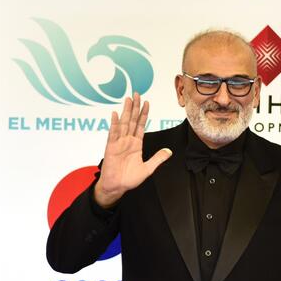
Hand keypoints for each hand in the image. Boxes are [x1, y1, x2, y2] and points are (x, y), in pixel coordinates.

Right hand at [94, 93, 171, 207]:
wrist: (117, 187)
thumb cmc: (129, 179)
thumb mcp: (148, 169)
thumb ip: (158, 158)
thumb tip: (169, 151)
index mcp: (136, 144)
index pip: (141, 125)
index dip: (144, 114)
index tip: (147, 103)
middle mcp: (127, 140)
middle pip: (132, 120)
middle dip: (135, 107)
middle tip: (137, 94)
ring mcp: (119, 142)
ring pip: (124, 123)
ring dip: (126, 111)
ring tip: (128, 99)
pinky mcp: (111, 147)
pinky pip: (113, 133)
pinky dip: (114, 124)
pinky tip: (116, 115)